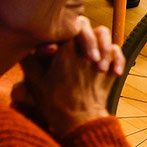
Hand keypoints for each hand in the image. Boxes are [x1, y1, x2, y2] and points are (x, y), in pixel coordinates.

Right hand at [18, 18, 122, 134]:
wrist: (79, 121)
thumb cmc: (55, 102)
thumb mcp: (35, 81)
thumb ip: (30, 60)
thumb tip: (29, 46)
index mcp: (65, 50)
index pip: (65, 25)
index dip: (60, 30)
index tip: (55, 44)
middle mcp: (84, 51)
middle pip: (85, 25)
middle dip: (79, 32)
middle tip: (72, 47)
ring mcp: (100, 59)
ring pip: (104, 33)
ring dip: (96, 39)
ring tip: (91, 53)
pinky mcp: (111, 69)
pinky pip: (117, 51)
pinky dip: (113, 54)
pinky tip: (105, 62)